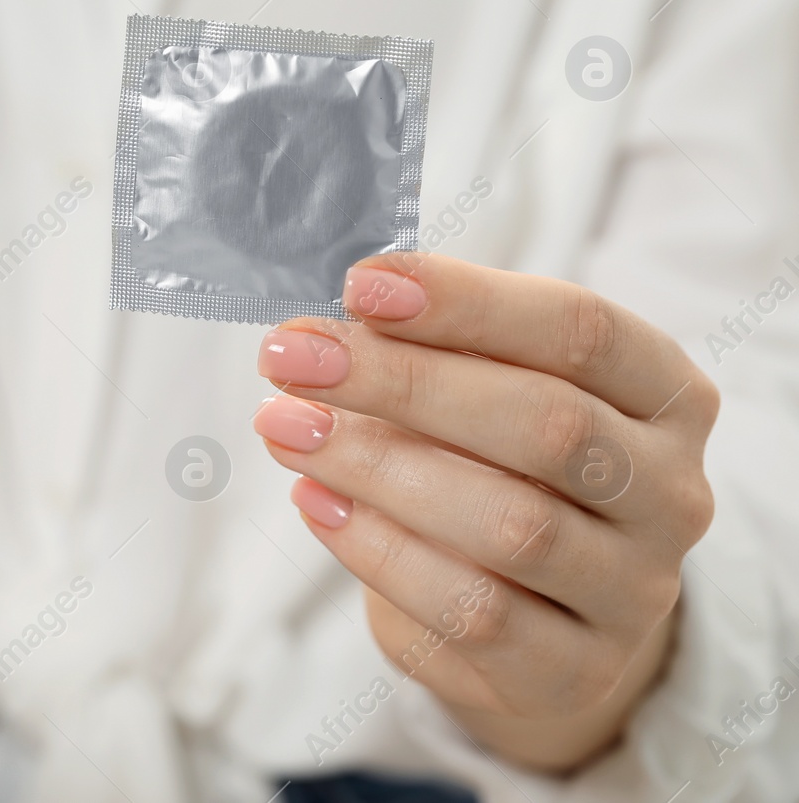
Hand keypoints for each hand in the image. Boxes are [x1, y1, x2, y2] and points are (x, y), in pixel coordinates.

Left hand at [254, 253, 717, 770]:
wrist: (539, 615)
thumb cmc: (500, 467)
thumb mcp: (485, 390)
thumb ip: (429, 352)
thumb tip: (322, 333)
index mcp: (665, 394)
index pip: (581, 329)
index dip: (468, 301)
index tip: (360, 284)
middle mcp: (671, 491)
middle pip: (547, 423)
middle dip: (402, 381)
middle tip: (292, 356)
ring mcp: (634, 590)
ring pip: (513, 524)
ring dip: (377, 466)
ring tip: (284, 427)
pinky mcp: (576, 670)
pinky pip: (475, 610)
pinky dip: (381, 552)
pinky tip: (315, 503)